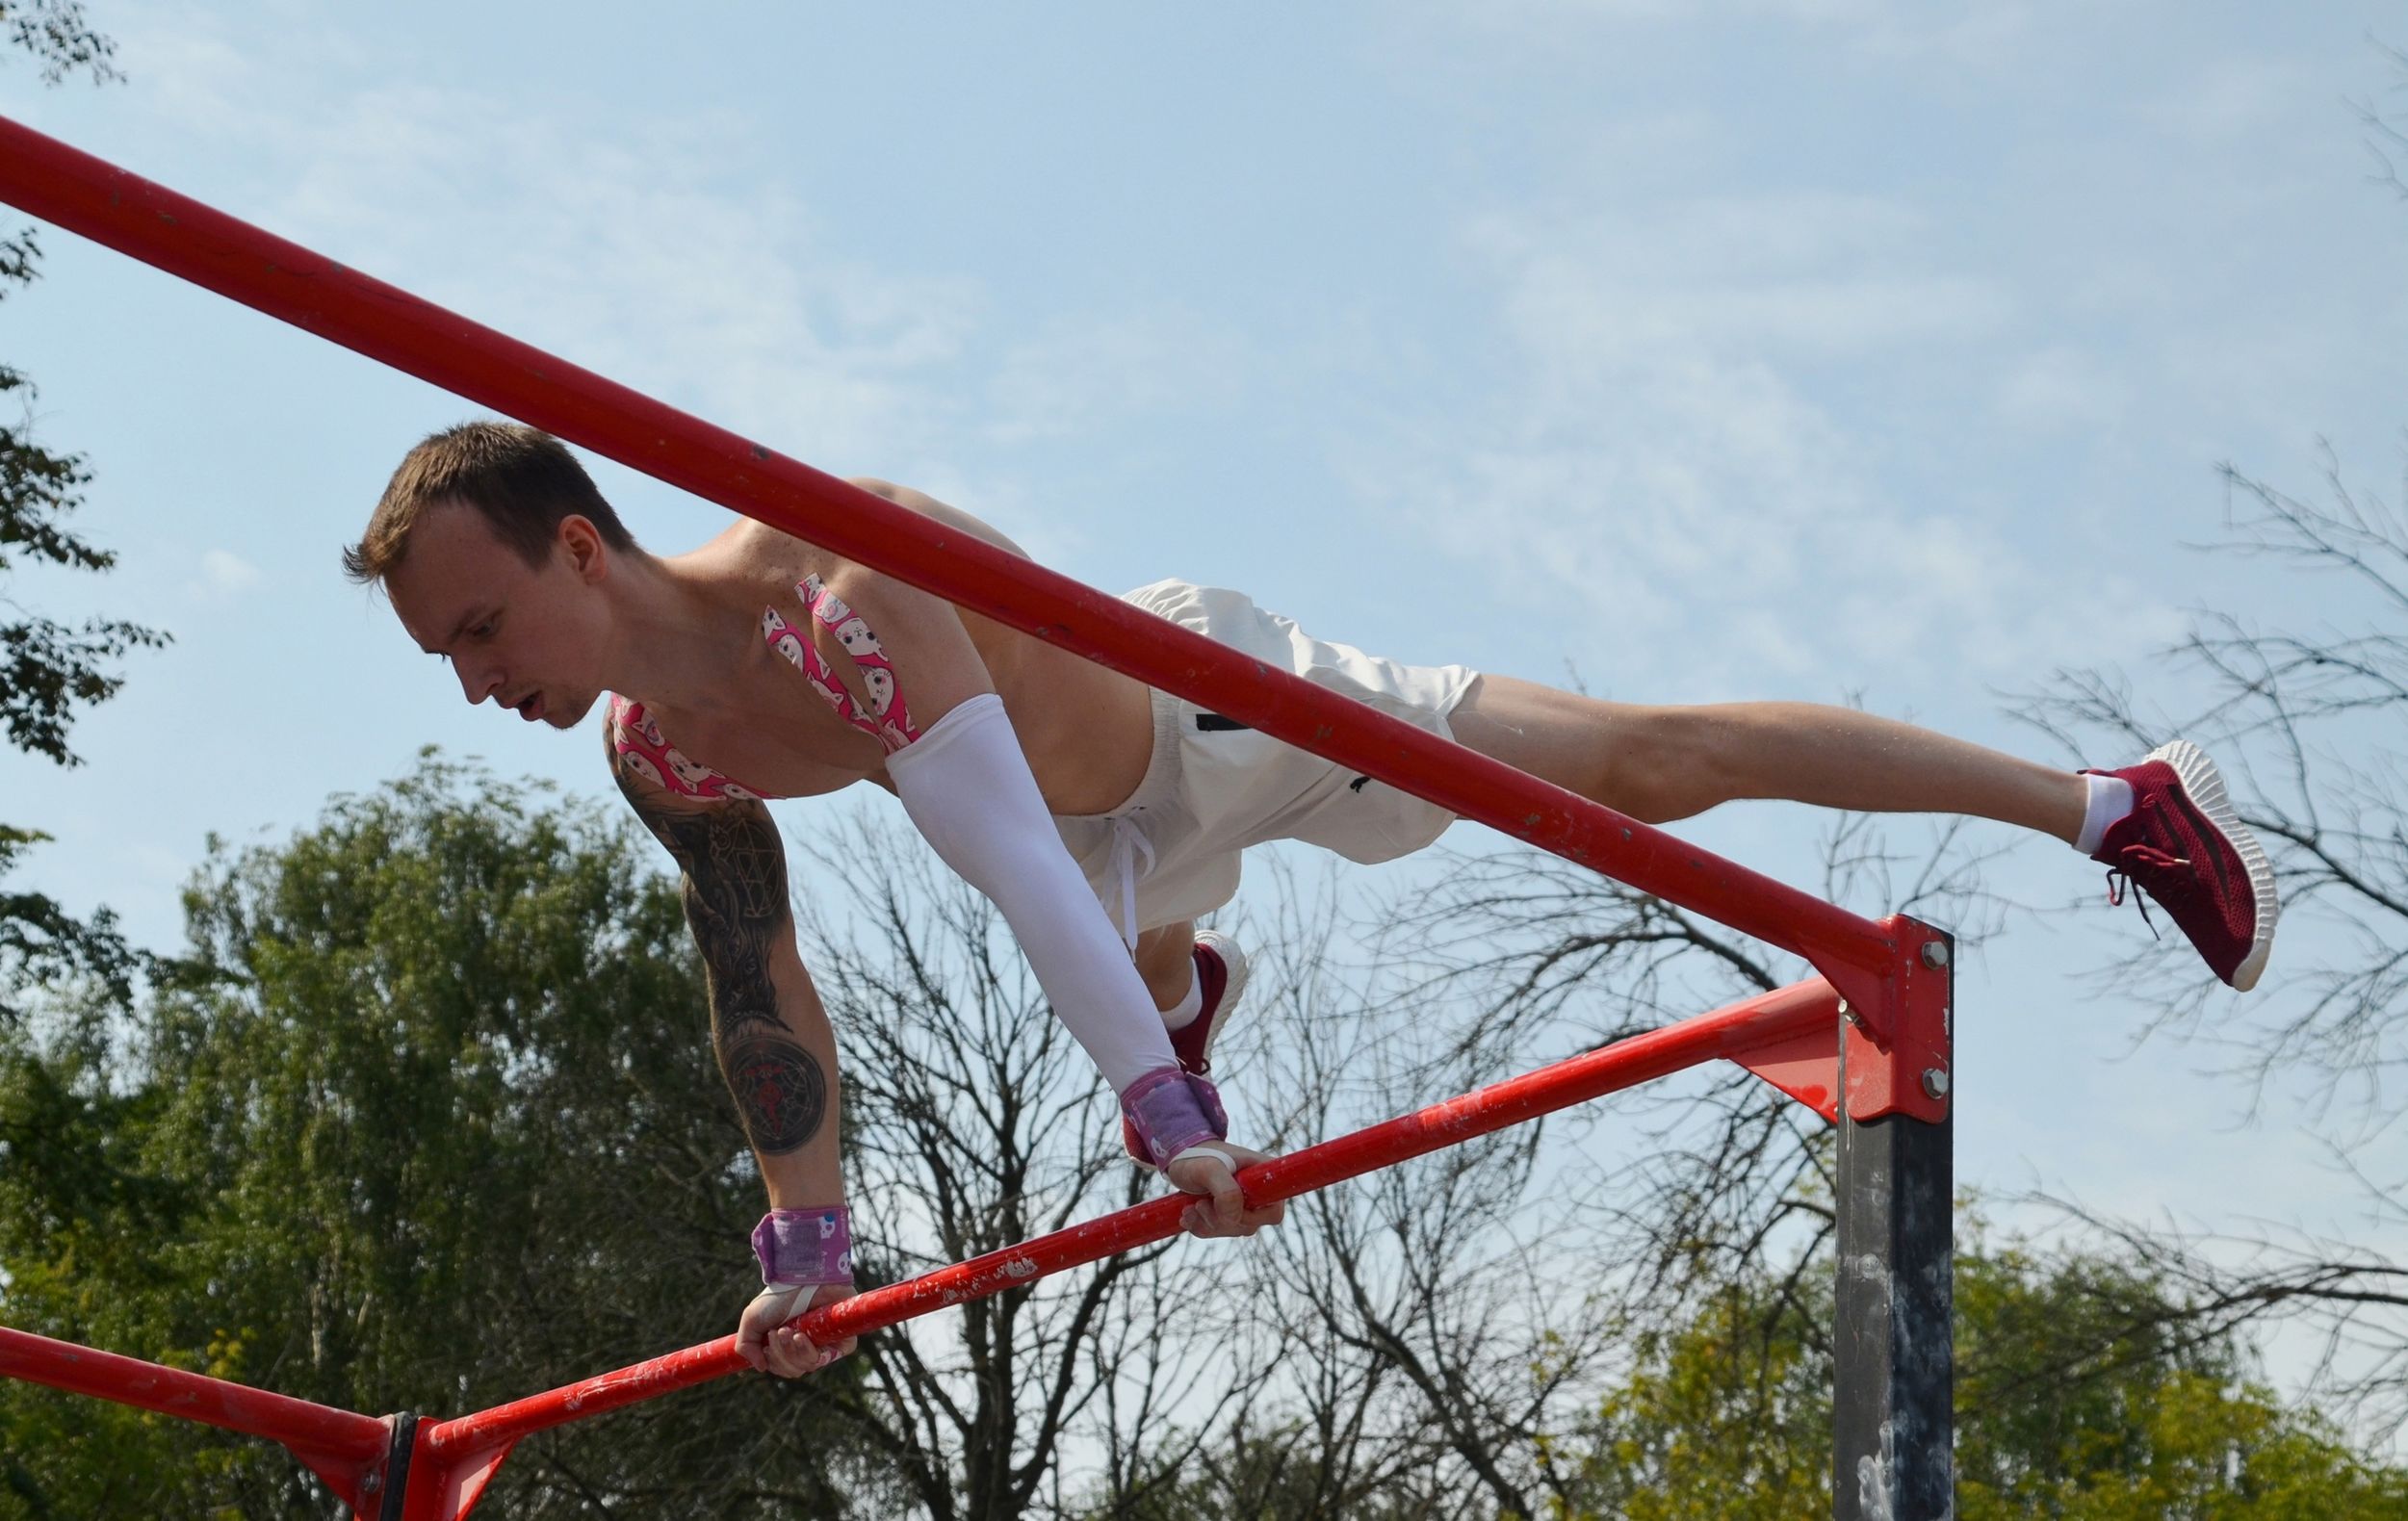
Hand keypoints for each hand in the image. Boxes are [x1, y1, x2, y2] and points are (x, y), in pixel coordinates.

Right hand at [737, 1280, 856, 1377]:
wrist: (802, 1277)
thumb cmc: (779, 1296)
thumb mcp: (752, 1320)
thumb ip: (746, 1346)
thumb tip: (761, 1367)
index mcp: (790, 1345)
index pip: (782, 1368)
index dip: (773, 1362)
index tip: (767, 1341)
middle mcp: (809, 1346)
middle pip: (794, 1371)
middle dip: (781, 1354)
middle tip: (778, 1332)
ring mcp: (826, 1344)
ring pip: (807, 1366)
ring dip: (792, 1351)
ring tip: (788, 1330)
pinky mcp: (842, 1341)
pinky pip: (825, 1359)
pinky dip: (808, 1351)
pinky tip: (801, 1336)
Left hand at [1165, 1144, 1284, 1237]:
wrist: (1180, 1158)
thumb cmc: (1197, 1157)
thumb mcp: (1209, 1168)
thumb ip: (1226, 1192)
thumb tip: (1234, 1218)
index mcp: (1263, 1176)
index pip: (1274, 1211)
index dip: (1251, 1217)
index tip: (1223, 1204)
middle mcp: (1258, 1192)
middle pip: (1251, 1224)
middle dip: (1221, 1219)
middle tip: (1200, 1203)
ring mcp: (1244, 1204)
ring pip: (1233, 1229)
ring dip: (1207, 1223)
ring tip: (1190, 1206)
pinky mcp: (1228, 1213)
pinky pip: (1219, 1232)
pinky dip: (1201, 1227)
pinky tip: (1188, 1214)